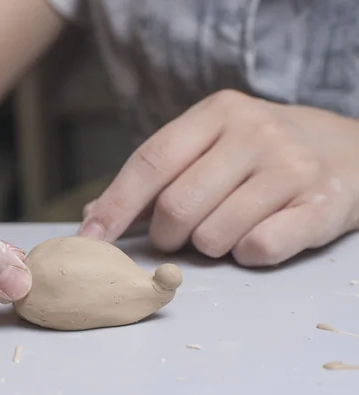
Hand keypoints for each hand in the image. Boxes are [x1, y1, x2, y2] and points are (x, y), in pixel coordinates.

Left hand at [79, 90, 358, 265]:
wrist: (348, 151)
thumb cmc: (261, 152)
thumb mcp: (211, 144)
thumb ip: (156, 176)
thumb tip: (94, 217)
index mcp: (217, 113)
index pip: (151, 161)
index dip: (116, 205)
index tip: (90, 238)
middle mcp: (254, 133)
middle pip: (176, 207)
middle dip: (166, 234)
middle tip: (178, 233)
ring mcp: (290, 168)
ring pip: (213, 236)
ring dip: (209, 244)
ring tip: (228, 225)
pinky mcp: (320, 205)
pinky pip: (258, 249)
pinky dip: (246, 253)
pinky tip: (258, 234)